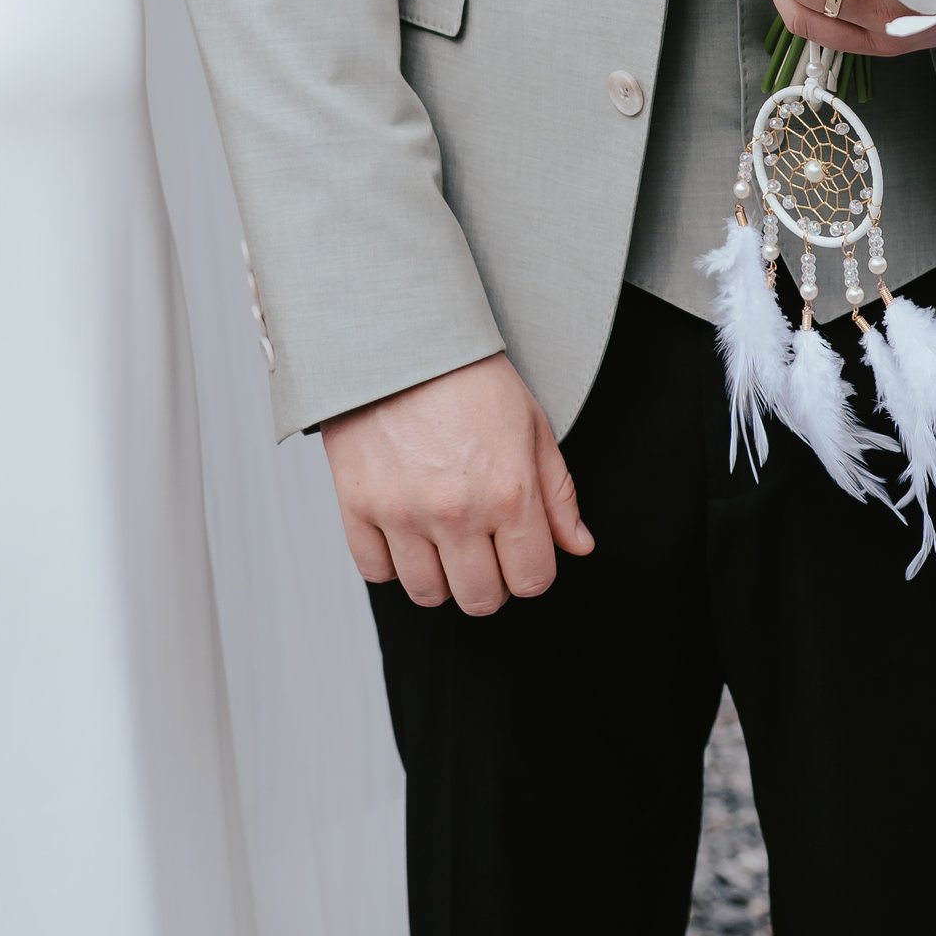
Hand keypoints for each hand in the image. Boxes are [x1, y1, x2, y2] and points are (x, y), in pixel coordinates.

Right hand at [321, 349, 591, 615]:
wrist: (397, 335)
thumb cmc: (467, 376)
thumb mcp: (531, 425)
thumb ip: (557, 493)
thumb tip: (578, 545)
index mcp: (509, 492)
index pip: (532, 580)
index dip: (530, 570)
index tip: (518, 549)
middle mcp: (456, 511)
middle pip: (480, 599)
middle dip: (489, 581)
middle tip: (481, 548)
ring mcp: (402, 512)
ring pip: (427, 593)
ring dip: (439, 575)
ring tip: (440, 538)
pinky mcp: (356, 505)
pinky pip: (375, 571)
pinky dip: (390, 561)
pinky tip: (402, 529)